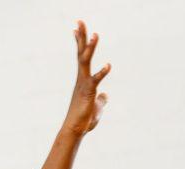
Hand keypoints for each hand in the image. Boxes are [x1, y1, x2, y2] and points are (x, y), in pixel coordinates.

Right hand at [63, 21, 110, 135]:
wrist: (75, 131)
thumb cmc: (83, 120)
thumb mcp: (96, 108)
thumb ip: (101, 99)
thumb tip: (105, 95)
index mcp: (82, 80)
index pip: (81, 57)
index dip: (79, 43)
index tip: (76, 28)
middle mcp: (81, 79)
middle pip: (81, 54)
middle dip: (82, 37)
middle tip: (80, 21)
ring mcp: (84, 85)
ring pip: (86, 62)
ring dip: (91, 48)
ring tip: (95, 35)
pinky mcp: (89, 93)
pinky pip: (95, 80)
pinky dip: (102, 73)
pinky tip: (109, 65)